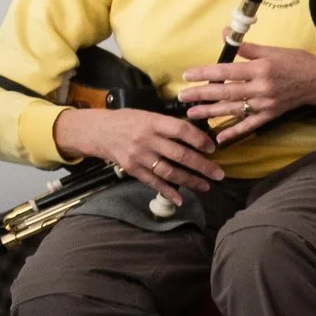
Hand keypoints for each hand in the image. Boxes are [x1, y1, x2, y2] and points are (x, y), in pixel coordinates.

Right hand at [51, 108, 223, 205]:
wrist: (96, 131)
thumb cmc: (127, 121)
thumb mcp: (147, 115)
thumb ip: (168, 125)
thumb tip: (196, 135)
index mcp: (153, 122)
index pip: (181, 130)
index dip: (199, 140)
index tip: (212, 148)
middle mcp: (146, 139)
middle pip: (180, 155)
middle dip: (202, 166)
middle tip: (219, 174)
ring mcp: (139, 156)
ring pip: (169, 171)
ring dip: (190, 181)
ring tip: (206, 186)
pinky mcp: (132, 169)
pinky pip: (153, 182)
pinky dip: (167, 192)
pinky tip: (180, 199)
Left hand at [178, 41, 315, 142]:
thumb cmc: (297, 62)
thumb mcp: (273, 50)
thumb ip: (247, 47)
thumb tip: (225, 33)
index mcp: (260, 69)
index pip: (226, 71)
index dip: (205, 73)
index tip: (187, 75)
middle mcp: (261, 88)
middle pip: (226, 92)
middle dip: (202, 94)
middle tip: (183, 97)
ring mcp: (266, 104)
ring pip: (234, 109)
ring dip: (211, 112)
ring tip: (192, 113)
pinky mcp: (271, 115)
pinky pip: (250, 125)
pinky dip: (235, 132)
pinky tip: (220, 137)